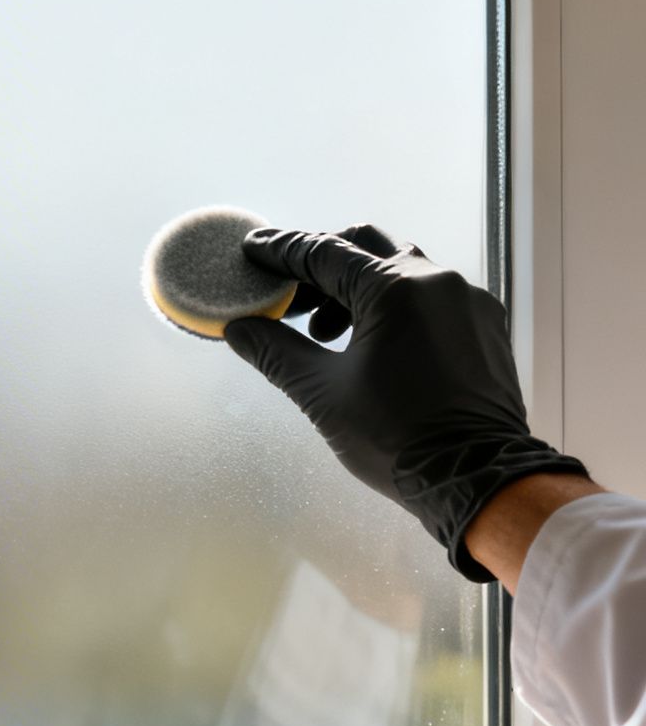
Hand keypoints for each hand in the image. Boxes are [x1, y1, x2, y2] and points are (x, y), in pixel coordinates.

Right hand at [222, 225, 587, 582]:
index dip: (281, 251)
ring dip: (357, 288)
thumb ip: (275, 351)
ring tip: (328, 333)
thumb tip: (239, 329)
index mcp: (394, 288)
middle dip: (321, 266)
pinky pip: (431, 295)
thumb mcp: (322, 393)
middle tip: (291, 299)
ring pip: (401, 269)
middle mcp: (437, 281)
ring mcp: (468, 301)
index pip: (323, 252)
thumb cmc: (395, 437)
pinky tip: (375, 342)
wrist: (479, 479)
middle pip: (366, 246)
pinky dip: (395, 305)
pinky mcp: (486, 326)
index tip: (252, 252)